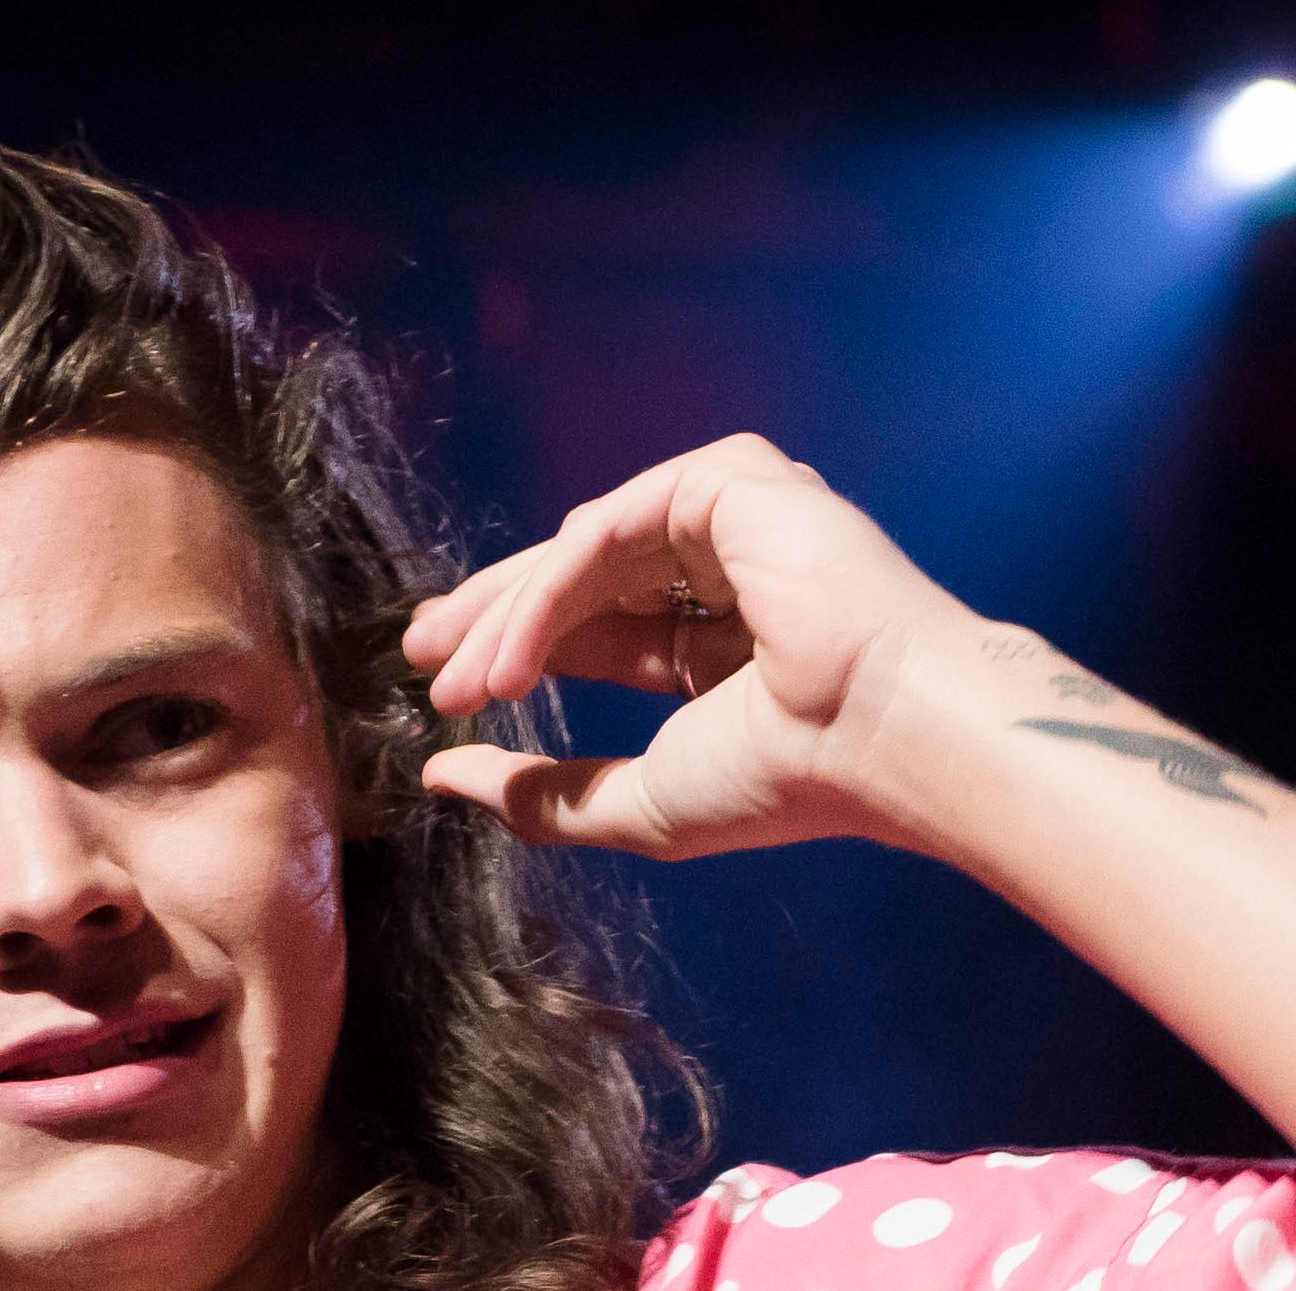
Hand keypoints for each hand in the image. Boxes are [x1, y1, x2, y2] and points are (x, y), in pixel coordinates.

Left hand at [401, 433, 978, 858]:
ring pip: (585, 553)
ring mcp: (735, 517)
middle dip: (491, 619)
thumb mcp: (635, 804)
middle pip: (582, 579)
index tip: (445, 689)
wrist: (878, 736)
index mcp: (724, 638)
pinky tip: (507, 664)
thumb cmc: (785, 779)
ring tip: (452, 683)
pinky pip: (608, 530)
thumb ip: (541, 794)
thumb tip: (440, 773)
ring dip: (507, 619)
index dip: (517, 650)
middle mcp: (730, 567)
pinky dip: (547, 596)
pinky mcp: (733, 480)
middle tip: (418, 656)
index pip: (599, 625)